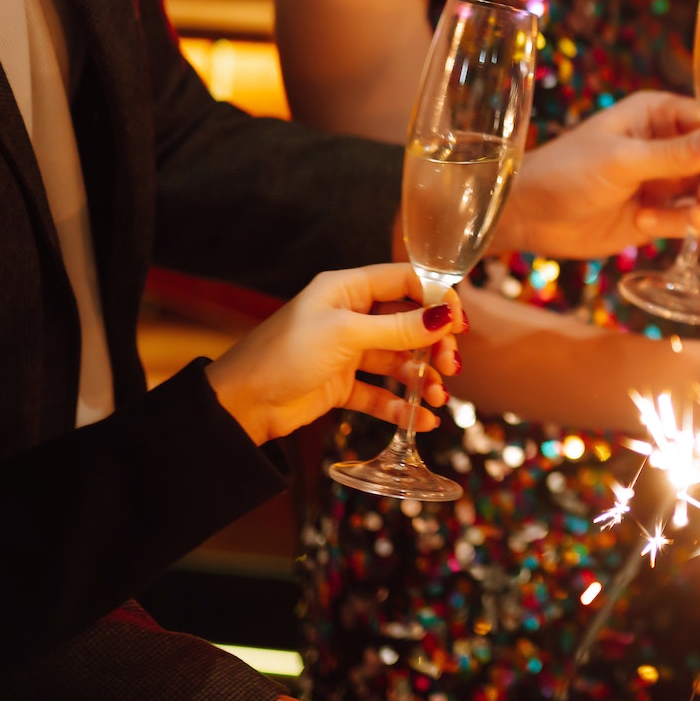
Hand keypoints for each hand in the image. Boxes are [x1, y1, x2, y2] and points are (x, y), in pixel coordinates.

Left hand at [205, 264, 458, 445]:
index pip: (405, 281)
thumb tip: (445, 316)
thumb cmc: (285, 355)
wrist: (240, 404)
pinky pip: (381, 392)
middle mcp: (350, 316)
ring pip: (398, 360)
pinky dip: (402, 405)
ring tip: (437, 397)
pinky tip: (421, 420)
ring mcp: (347, 351)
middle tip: (450, 365)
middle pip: (407, 322)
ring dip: (422, 377)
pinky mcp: (341, 384)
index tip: (459, 323)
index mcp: (347, 290)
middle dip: (433, 344)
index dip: (436, 298)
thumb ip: (398, 328)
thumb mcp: (346, 336)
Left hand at [498, 92, 699, 257]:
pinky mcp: (660, 212)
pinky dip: (677, 225)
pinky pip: (691, 219)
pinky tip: (644, 225)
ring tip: (682, 221)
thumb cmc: (567, 172)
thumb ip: (676, 153)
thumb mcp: (621, 160)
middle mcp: (669, 144)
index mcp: (659, 115)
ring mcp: (666, 179)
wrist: (530, 216)